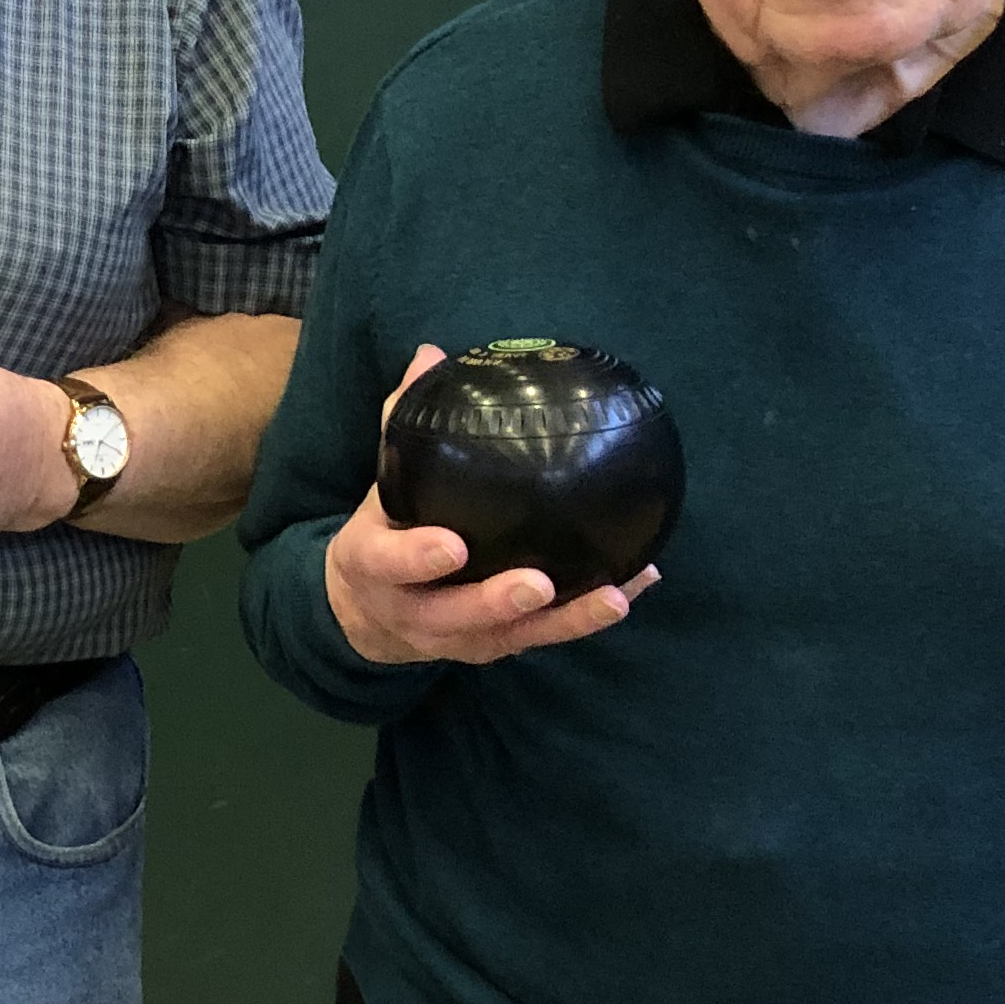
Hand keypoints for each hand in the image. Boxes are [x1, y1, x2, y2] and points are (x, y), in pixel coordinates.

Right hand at [324, 346, 655, 664]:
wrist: (371, 610)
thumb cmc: (386, 529)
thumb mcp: (382, 482)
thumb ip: (401, 422)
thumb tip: (430, 355)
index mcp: (374, 565)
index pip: (388, 563)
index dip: (416, 559)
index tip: (453, 546)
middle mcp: (412, 611)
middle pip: (454, 615)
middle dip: (496, 602)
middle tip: (539, 582)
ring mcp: (457, 638)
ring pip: (510, 636)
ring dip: (565, 621)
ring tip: (613, 598)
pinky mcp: (495, 648)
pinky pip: (545, 636)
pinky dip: (588, 616)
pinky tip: (634, 586)